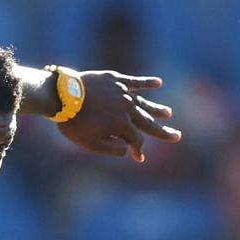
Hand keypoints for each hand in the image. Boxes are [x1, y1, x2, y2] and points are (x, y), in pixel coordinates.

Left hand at [59, 71, 181, 162]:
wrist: (62, 96)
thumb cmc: (74, 123)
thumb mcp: (90, 144)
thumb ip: (111, 149)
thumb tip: (127, 148)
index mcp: (122, 126)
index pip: (136, 140)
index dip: (138, 150)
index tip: (139, 159)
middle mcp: (127, 109)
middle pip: (148, 123)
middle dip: (162, 132)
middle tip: (177, 136)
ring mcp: (123, 93)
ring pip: (144, 102)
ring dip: (157, 109)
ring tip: (168, 114)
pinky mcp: (116, 80)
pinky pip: (135, 81)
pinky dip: (147, 82)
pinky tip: (158, 83)